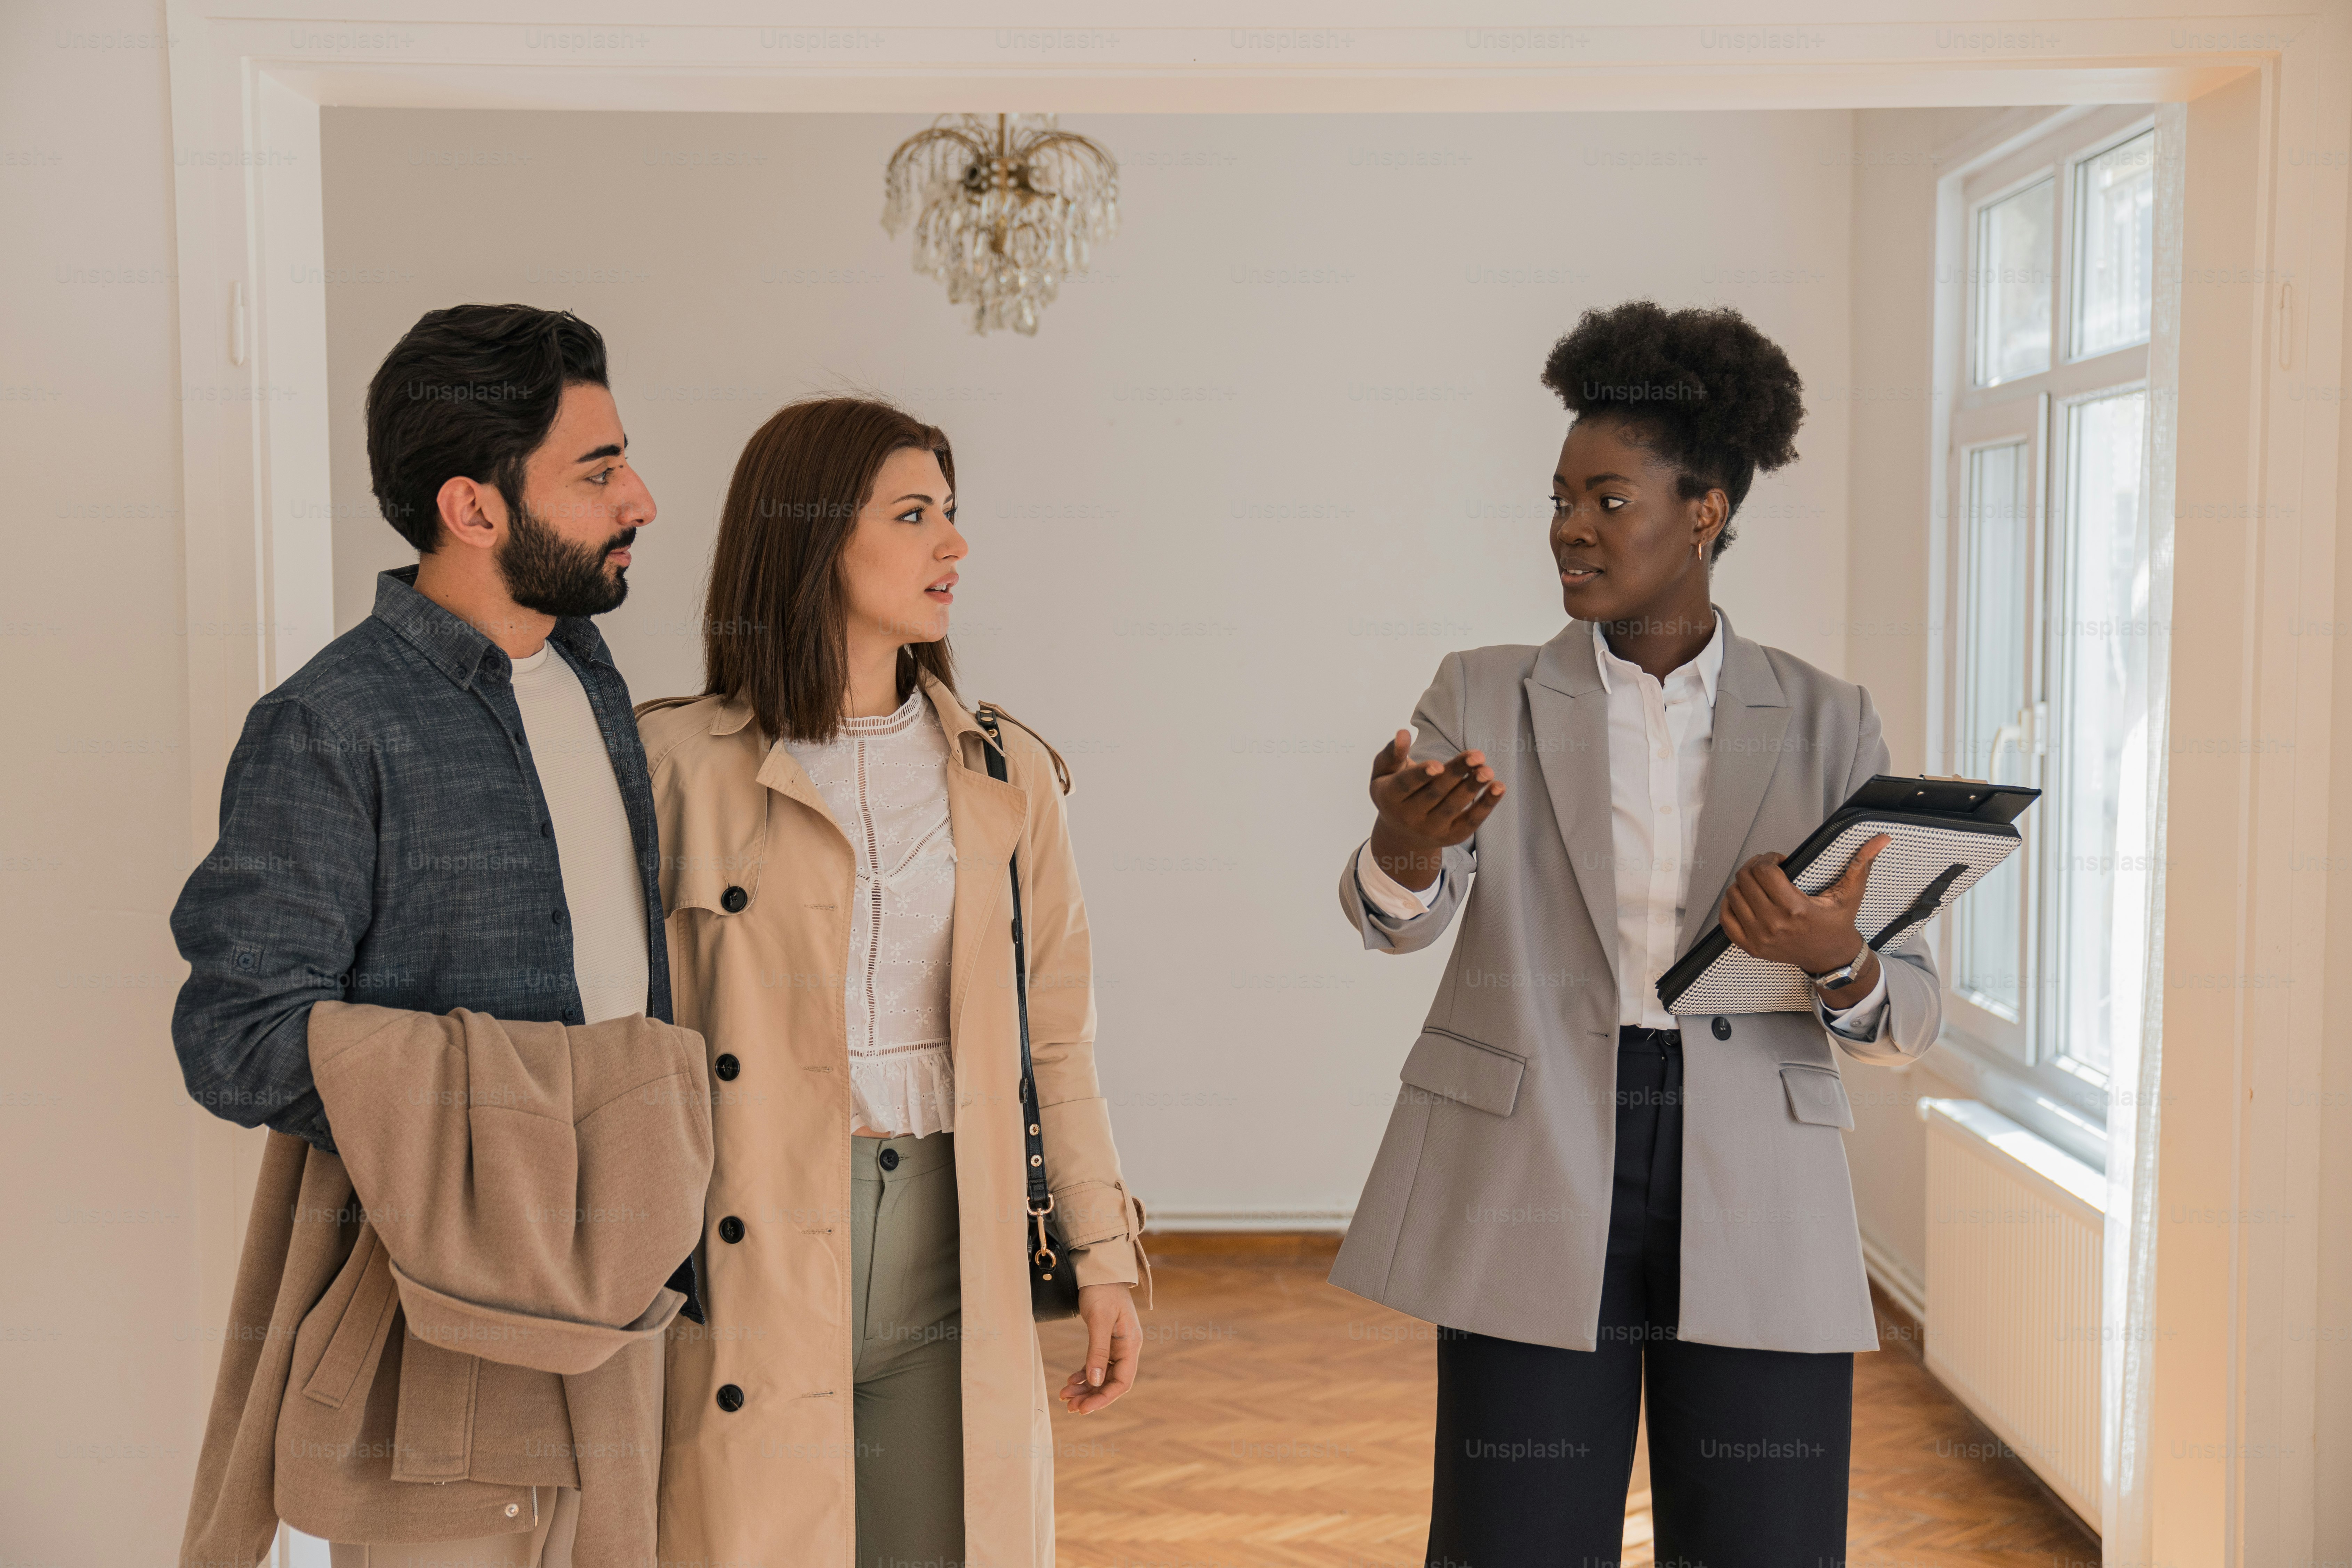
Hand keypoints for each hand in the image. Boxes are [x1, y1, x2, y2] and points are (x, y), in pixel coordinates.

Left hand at [1058, 1282, 1140, 1414]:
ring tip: (1065, 1397)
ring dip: (1085, 1388)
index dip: (1104, 1398)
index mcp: (1131, 1345)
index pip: (1122, 1381)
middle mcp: (1126, 1348)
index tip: (1084, 1408)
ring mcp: (1116, 1345)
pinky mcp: (1105, 1340)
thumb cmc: (1102, 1290)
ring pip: (1101, 1375)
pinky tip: (1070, 1381)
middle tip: (1070, 1408)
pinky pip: (1095, 1364)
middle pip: (1110, 1382)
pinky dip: (1083, 1374)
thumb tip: (1094, 1382)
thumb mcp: (1099, 1320)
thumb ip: (1098, 1351)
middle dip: (1091, 1396)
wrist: (1099, 1269)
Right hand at [1366, 729, 1505, 888]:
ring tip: (1487, 770)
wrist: (1402, 834)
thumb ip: (1392, 753)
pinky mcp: (1452, 837)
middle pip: (1435, 793)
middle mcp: (1408, 817)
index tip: (1438, 765)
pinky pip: (1471, 821)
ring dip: (1473, 787)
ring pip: (1454, 807)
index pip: (1406, 785)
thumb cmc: (1394, 791)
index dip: (1422, 775)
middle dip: (1457, 773)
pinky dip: (1486, 805)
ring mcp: (1430, 829)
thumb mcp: (1384, 773)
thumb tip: (1403, 734)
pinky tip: (1498, 787)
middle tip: (1477, 755)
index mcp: (1389, 797)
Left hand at [1718, 834, 1889, 998]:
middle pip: (1745, 880)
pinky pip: (1726, 918)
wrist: (1830, 958)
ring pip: (1733, 895)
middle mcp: (1774, 924)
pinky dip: (1731, 904)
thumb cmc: (1837, 924)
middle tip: (1768, 868)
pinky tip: (1745, 898)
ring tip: (1759, 882)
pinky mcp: (1750, 947)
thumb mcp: (1850, 894)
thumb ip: (1862, 863)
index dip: (1768, 858)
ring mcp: (1759, 938)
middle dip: (1755, 867)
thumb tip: (1881, 838)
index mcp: (1796, 909)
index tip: (1779, 861)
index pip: (1764, 871)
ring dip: (1743, 883)